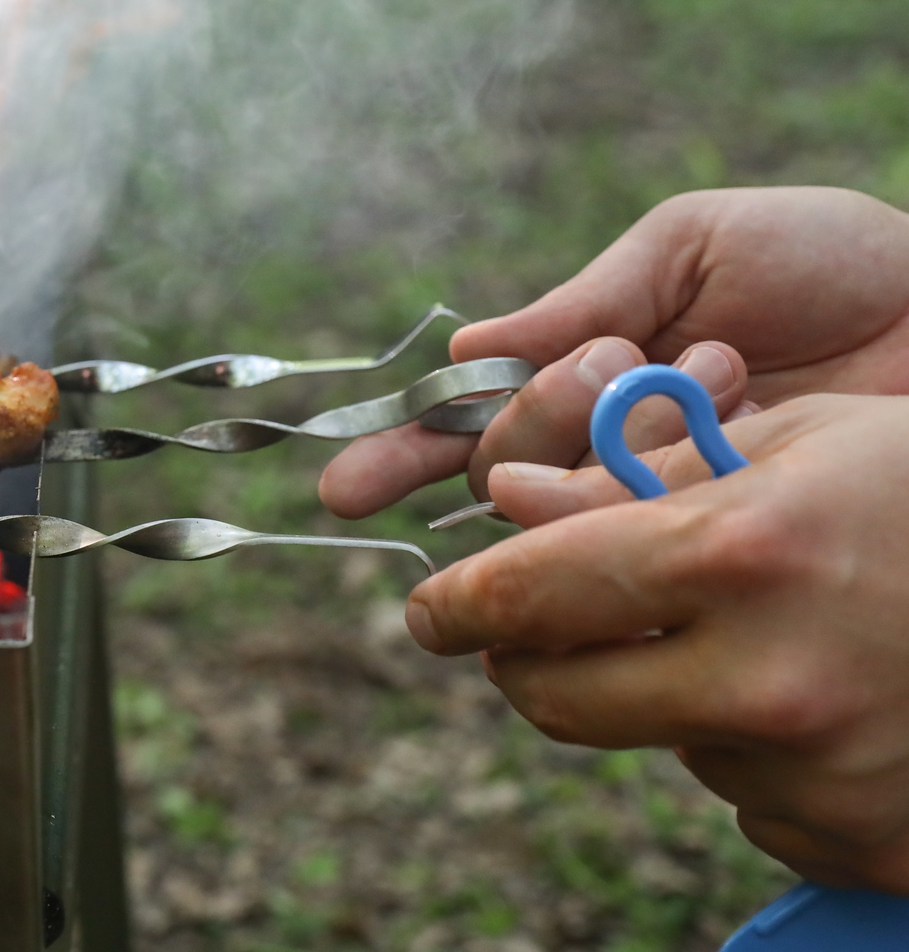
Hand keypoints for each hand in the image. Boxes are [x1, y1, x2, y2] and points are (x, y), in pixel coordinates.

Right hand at [321, 187, 908, 517]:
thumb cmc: (835, 263)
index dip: (401, 453)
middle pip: (503, 466)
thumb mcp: (694, 244)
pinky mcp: (728, 541)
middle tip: (617, 366)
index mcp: (588, 371)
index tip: (343, 491)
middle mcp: (613, 448)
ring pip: (568, 504)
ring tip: (724, 367)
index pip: (469, 421)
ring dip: (623, 430)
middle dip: (537, 419)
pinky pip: (650, 531)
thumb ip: (581, 298)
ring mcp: (669, 499)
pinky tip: (734, 399)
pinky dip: (675, 465)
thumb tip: (463, 352)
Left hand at [403, 395, 908, 890]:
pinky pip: (750, 801)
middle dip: (521, 659)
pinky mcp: (856, 843)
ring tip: (752, 634)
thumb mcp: (809, 439)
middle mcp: (768, 680)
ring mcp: (819, 776)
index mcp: (742, 556)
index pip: (526, 594)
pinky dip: (756, 750)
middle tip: (527, 632)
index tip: (426, 606)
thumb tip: (509, 499)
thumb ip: (649, 471)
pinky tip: (826, 694)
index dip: (455, 600)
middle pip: (554, 696)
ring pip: (656, 742)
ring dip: (665, 692)